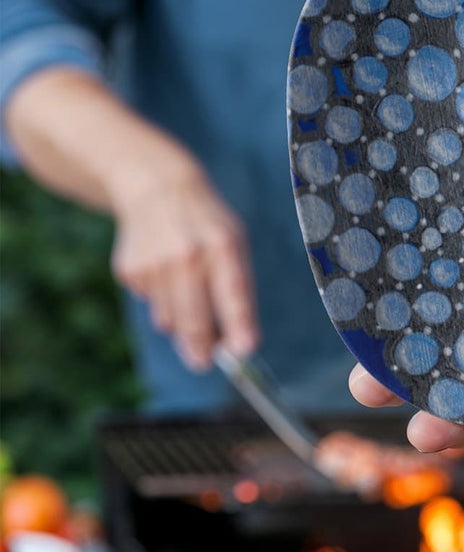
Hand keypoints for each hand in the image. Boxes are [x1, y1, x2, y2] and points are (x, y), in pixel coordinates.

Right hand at [108, 154, 258, 371]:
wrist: (158, 188)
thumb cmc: (206, 223)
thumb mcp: (233, 240)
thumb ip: (236, 285)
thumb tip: (236, 338)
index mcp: (221, 243)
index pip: (233, 291)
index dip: (240, 324)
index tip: (245, 350)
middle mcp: (186, 255)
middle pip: (195, 318)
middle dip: (201, 347)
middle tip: (204, 363)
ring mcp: (154, 264)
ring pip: (169, 320)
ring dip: (181, 322)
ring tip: (187, 294)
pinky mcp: (130, 271)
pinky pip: (150, 304)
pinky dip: (161, 300)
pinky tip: (164, 273)